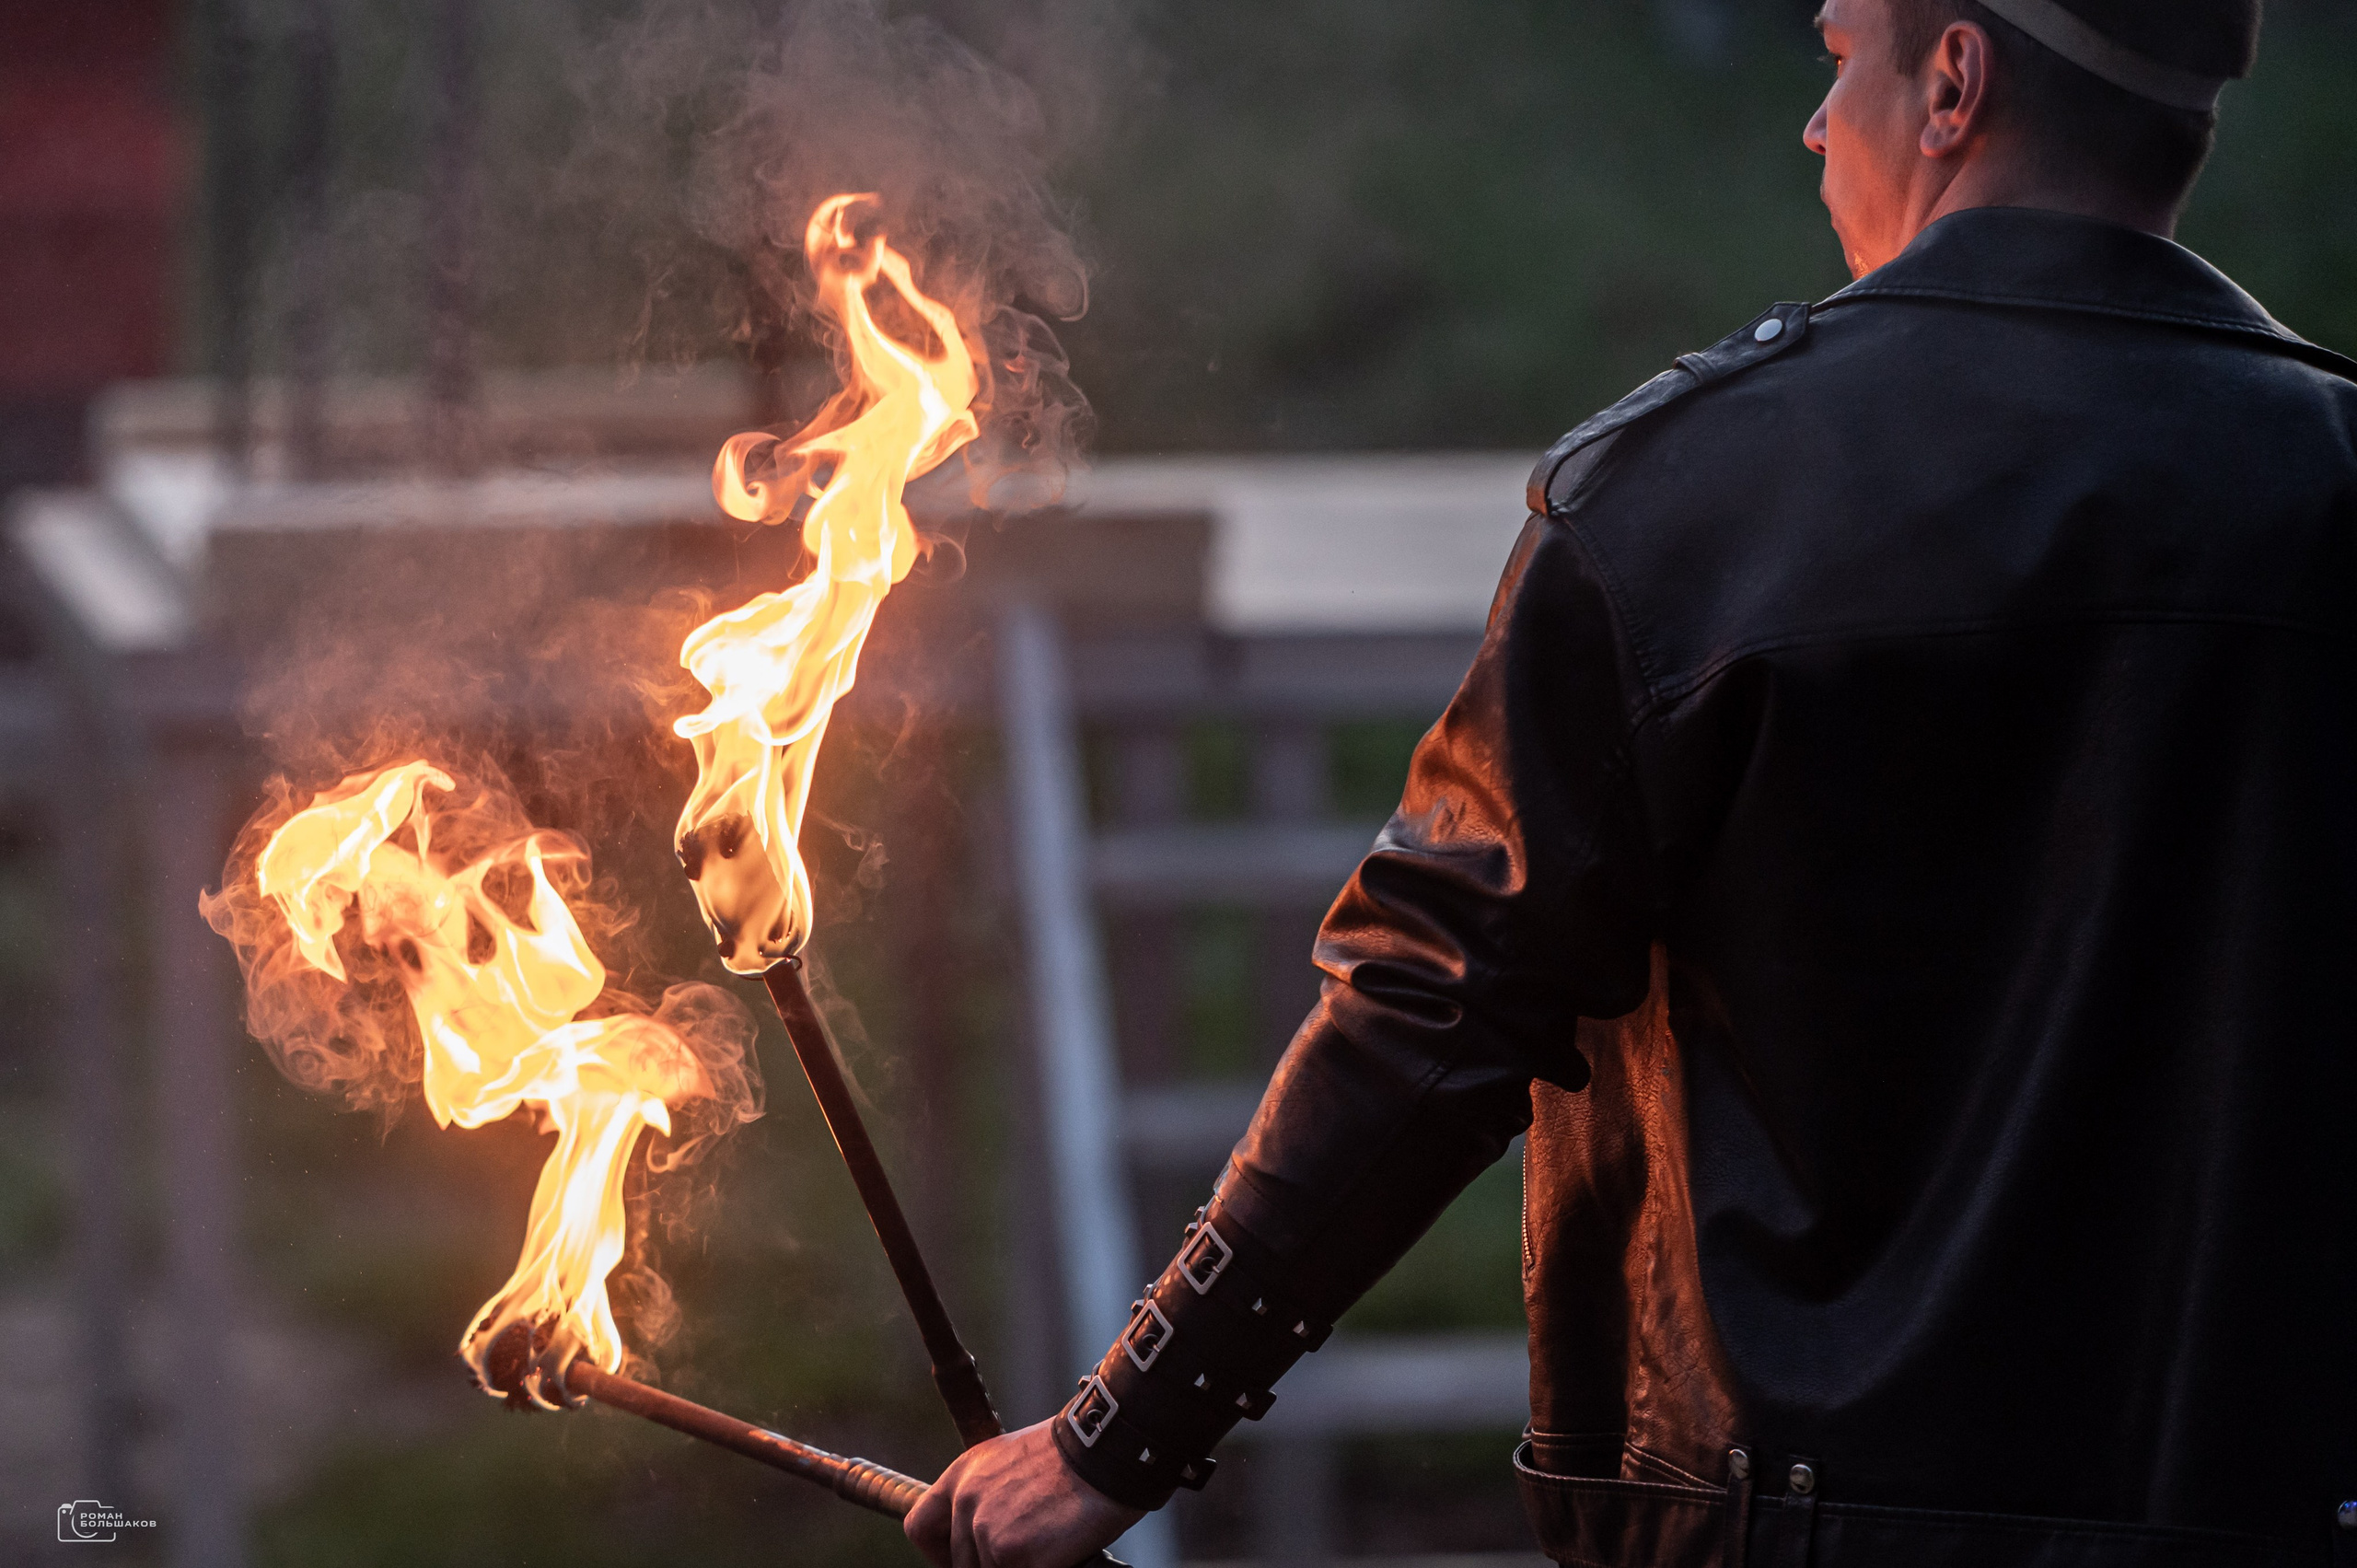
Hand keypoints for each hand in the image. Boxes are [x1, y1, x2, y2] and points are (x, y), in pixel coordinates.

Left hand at [904, 1418, 1145, 1567]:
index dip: (939, 1554)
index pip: (920, 1527)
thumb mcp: (1011, 1461)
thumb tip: (984, 1535)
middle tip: (1022, 1554)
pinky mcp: (1013, 1555)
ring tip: (1048, 1545)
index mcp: (962, 1476)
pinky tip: (1059, 1555)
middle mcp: (967, 1504)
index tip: (958, 1561)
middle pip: (961, 1561)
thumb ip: (987, 1494)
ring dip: (1018, 1565)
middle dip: (992, 1564)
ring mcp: (988, 1531)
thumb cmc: (1071, 1458)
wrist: (1105, 1454)